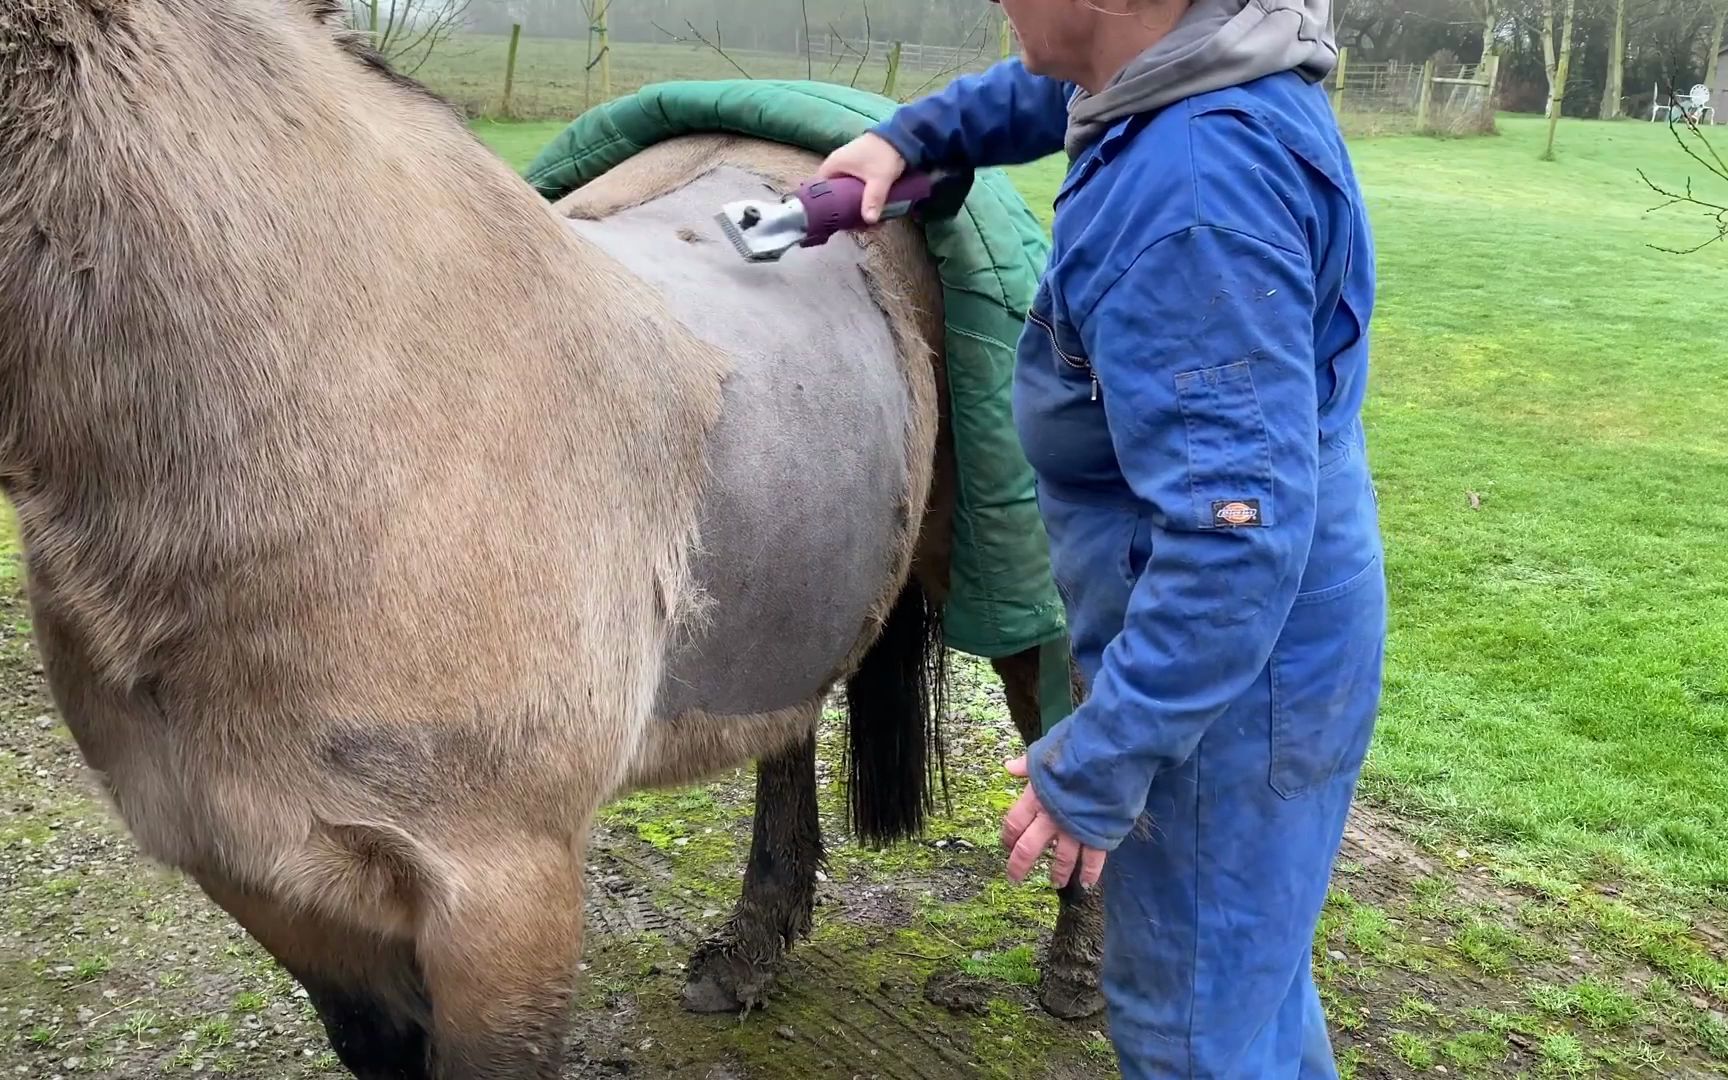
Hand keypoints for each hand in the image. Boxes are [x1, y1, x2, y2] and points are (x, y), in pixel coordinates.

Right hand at [815, 133, 907, 224]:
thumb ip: (873, 199)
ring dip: (849, 203)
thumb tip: (869, 220)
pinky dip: (856, 195)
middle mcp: (835, 165)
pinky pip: (850, 185)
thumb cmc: (883, 155)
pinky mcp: (856, 167)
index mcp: (832, 165)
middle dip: (840, 208)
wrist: (900, 136)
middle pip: (830, 192)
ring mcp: (845, 165)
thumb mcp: (878, 179)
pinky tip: (865, 206)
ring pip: (841, 189)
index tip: (833, 219)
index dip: (823, 205)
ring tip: (859, 218)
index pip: (818, 189)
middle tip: (850, 223)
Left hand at [1000, 755, 1105, 888]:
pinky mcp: (1097, 834)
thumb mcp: (1045, 754)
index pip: (1014, 824)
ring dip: (1058, 873)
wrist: (1107, 756)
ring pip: (1061, 859)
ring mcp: (1074, 829)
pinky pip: (1092, 859)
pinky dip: (1090, 873)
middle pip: (1028, 848)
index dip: (1008, 837)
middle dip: (1019, 866)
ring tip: (1055, 884)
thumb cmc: (1074, 751)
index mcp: (1035, 798)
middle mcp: (1050, 818)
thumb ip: (1027, 765)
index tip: (1006, 845)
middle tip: (1014, 879)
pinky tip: (1087, 883)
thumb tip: (1009, 767)